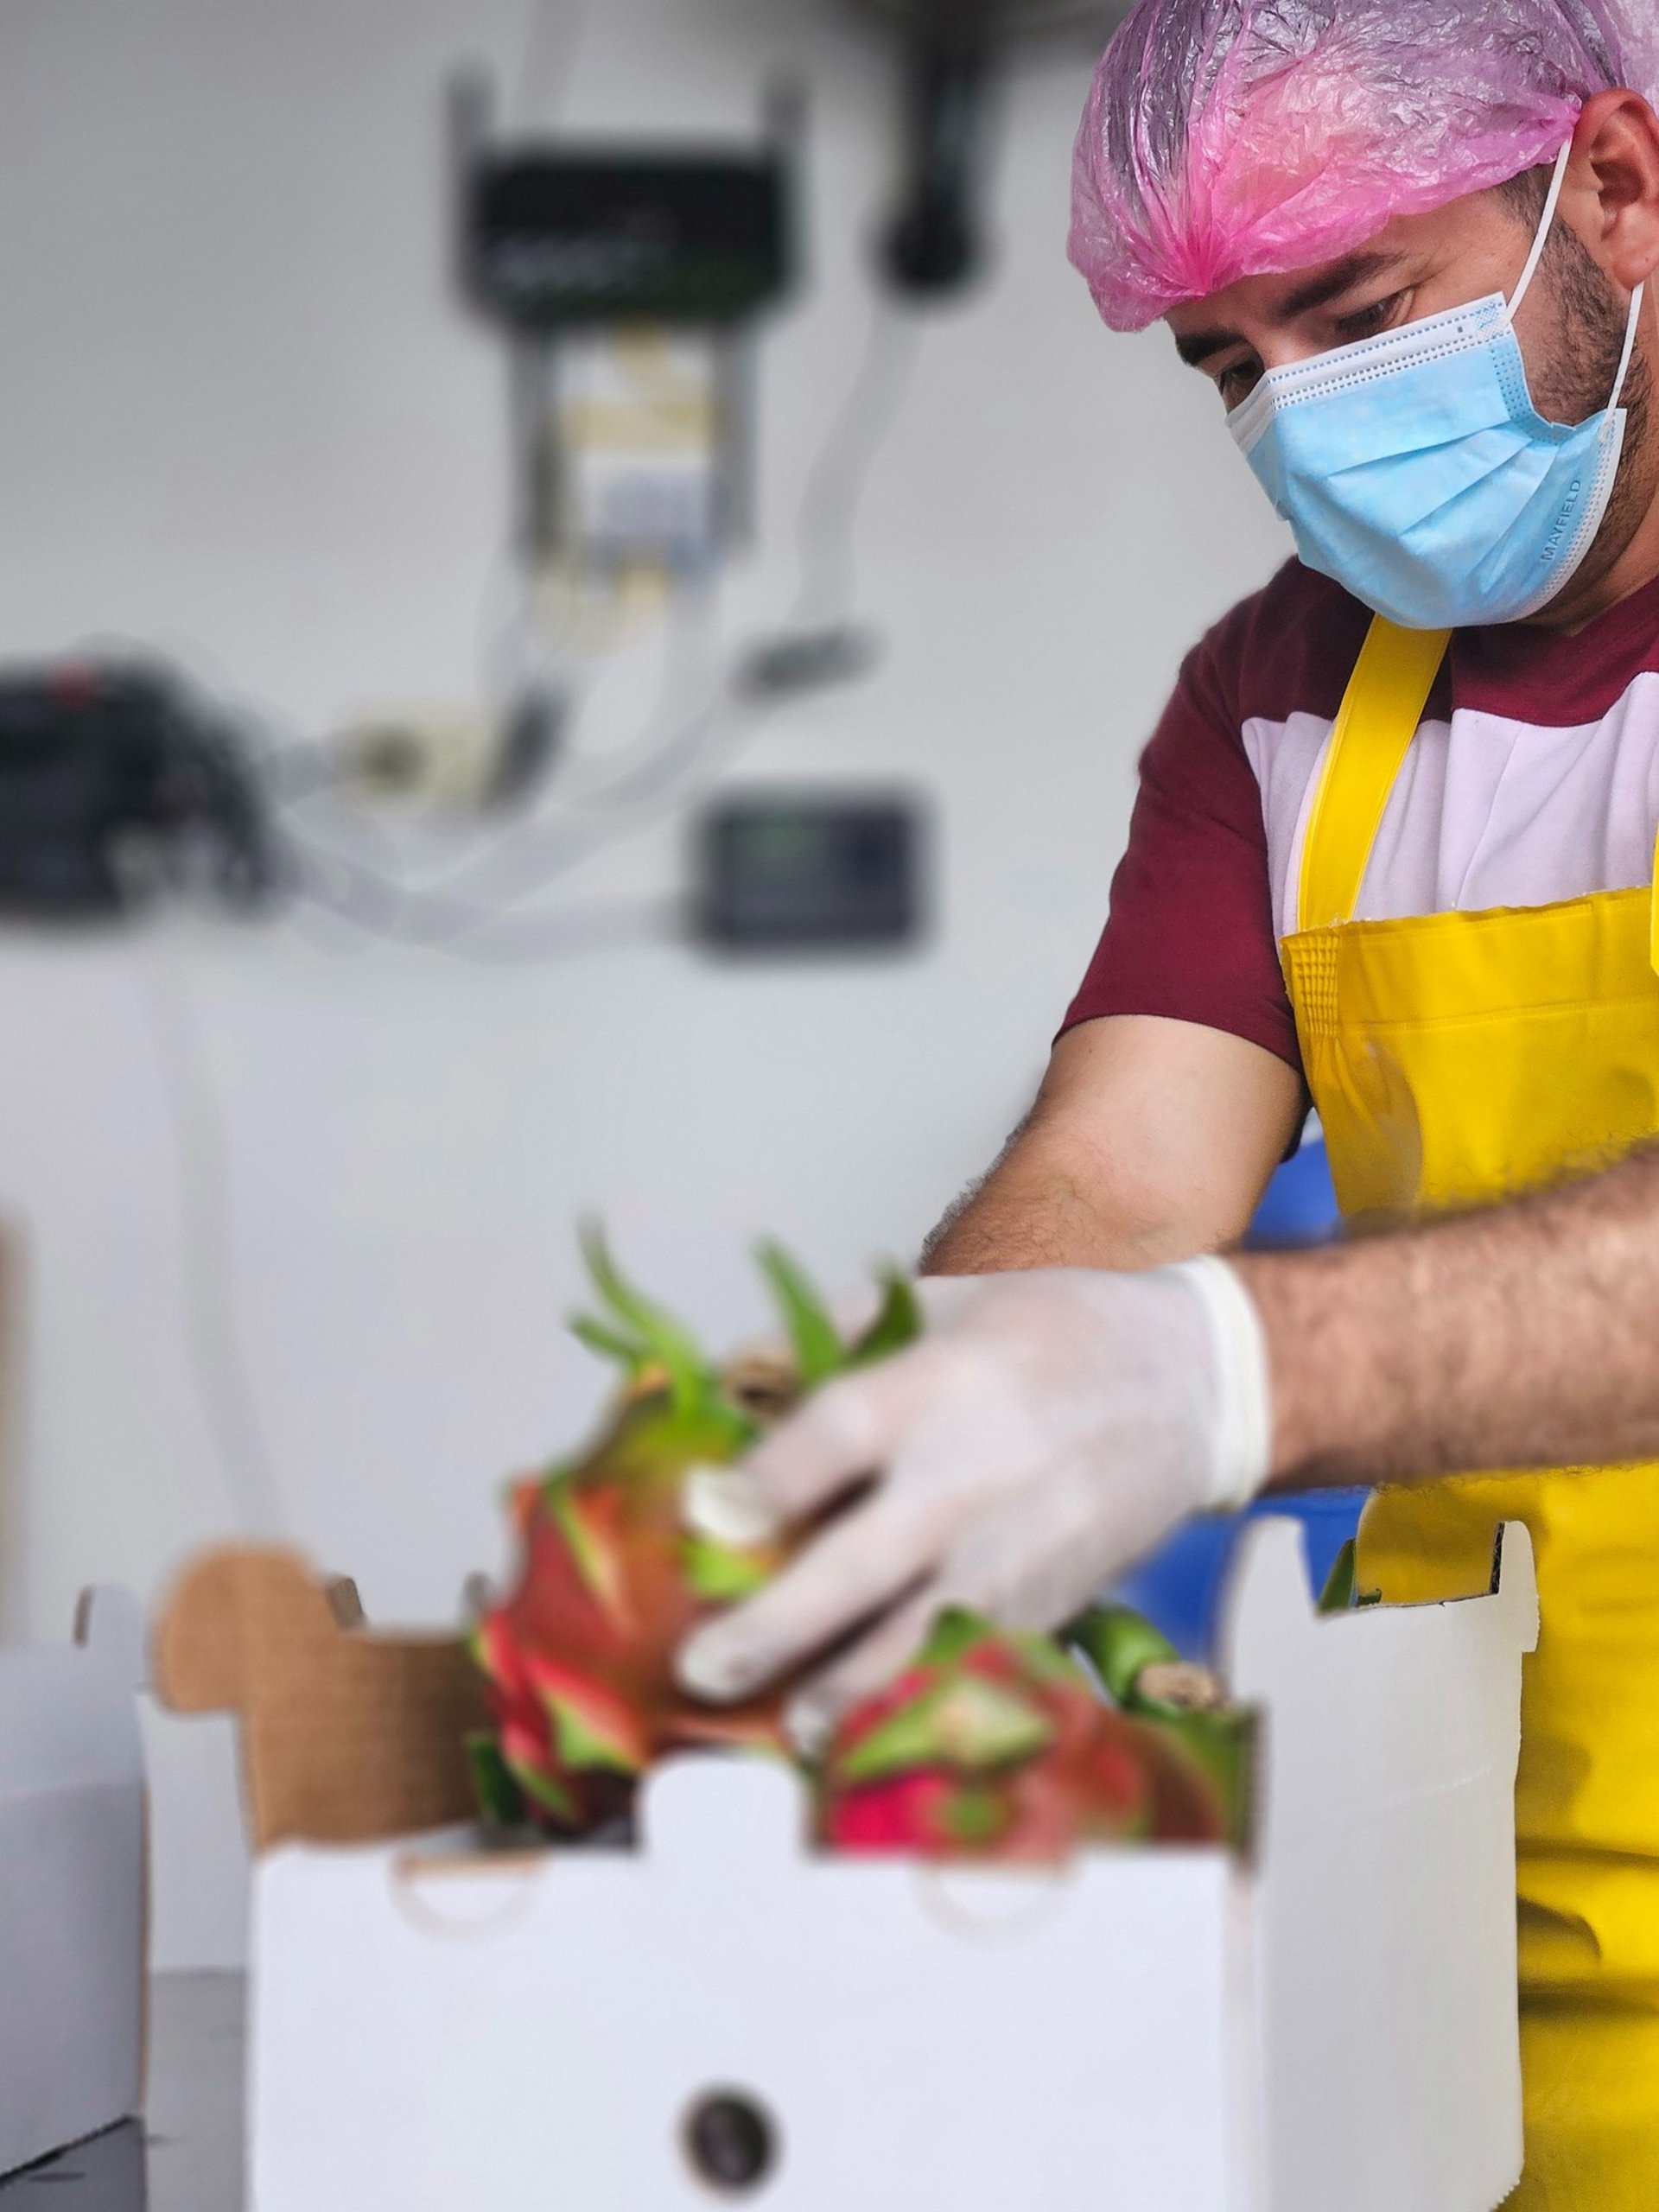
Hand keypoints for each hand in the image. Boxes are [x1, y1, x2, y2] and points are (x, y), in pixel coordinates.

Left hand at [676, 1258, 1270, 1744]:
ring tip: (795, 1726)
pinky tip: (882, 1732)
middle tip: (706, 1668)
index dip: (763, 1481)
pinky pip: (983, 1665)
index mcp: (942, 1381)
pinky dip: (930, 1705)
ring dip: (851, 1693)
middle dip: (778, 1623)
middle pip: (864, 1561)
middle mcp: (978, 1472)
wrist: (1196, 1380)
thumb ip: (838, 1327)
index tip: (704, 1515)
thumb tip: (733, 1374)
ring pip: (924, 1641)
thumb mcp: (949, 1293)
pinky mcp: (1062, 1599)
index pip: (835, 1433)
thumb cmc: (1060, 1328)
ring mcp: (1025, 1548)